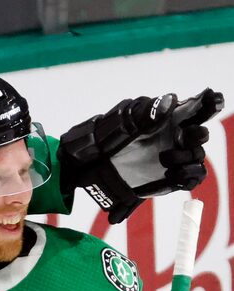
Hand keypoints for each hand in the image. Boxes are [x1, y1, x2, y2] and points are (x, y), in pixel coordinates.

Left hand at [59, 89, 223, 223]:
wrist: (93, 164)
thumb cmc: (108, 136)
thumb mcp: (124, 122)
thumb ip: (148, 113)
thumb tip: (171, 101)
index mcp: (168, 119)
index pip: (195, 108)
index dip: (207, 102)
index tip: (212, 99)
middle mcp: (175, 137)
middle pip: (199, 134)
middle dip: (195, 135)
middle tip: (182, 136)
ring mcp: (174, 157)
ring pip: (197, 156)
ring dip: (186, 157)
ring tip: (164, 159)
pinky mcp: (171, 178)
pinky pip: (191, 177)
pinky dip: (187, 176)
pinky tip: (172, 174)